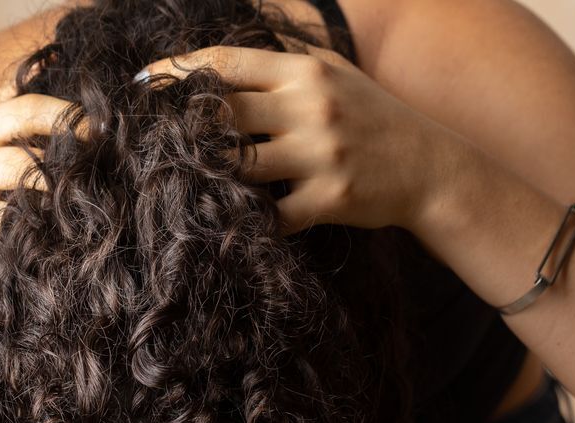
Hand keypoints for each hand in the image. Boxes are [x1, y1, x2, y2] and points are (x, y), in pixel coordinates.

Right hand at [0, 92, 82, 293]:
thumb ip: (1, 112)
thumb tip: (47, 70)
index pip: (27, 107)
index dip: (68, 116)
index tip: (101, 128)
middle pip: (28, 144)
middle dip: (69, 156)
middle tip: (101, 168)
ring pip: (23, 182)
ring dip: (56, 195)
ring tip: (79, 202)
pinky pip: (7, 223)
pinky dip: (33, 228)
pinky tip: (49, 234)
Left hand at [136, 45, 462, 234]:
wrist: (431, 167)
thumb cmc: (373, 117)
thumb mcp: (335, 72)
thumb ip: (284, 60)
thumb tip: (227, 50)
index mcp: (305, 72)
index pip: (225, 64)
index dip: (176, 73)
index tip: (143, 84)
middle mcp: (310, 107)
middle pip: (222, 115)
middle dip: (184, 130)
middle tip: (155, 143)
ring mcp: (321, 154)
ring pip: (238, 167)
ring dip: (211, 177)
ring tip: (190, 184)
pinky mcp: (330, 199)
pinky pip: (272, 215)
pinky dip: (250, 220)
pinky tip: (238, 221)